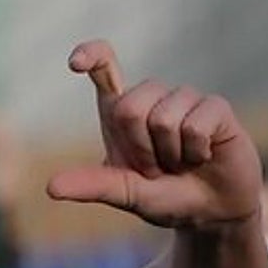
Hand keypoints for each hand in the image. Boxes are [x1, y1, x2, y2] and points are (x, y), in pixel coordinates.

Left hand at [46, 40, 261, 229]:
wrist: (210, 212)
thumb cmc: (162, 196)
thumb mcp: (123, 193)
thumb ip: (92, 186)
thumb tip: (51, 188)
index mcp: (121, 111)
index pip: (104, 67)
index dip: (92, 56)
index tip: (76, 63)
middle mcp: (151, 97)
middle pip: (130, 107)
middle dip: (140, 148)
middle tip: (156, 166)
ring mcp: (185, 98)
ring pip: (164, 118)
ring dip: (170, 154)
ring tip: (180, 162)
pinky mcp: (216, 107)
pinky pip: (196, 125)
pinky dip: (196, 151)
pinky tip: (203, 156)